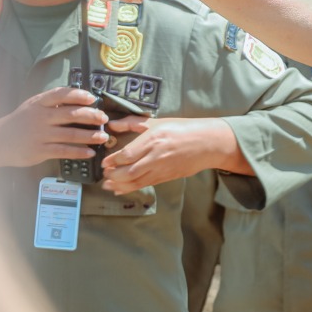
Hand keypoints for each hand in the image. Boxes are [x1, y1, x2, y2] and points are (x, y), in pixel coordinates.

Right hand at [0, 87, 106, 168]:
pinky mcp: (40, 151)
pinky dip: (79, 152)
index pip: (60, 95)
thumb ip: (52, 104)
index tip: (92, 98)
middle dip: (90, 116)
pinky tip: (90, 152)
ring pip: (70, 134)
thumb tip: (79, 101)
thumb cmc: (21, 122)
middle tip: (103, 118)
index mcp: (39, 103)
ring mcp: (40, 135)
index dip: (77, 95)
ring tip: (103, 136)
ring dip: (89, 136)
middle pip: (70, 114)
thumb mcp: (32, 107)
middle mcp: (40, 117)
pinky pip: (64, 151)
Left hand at [100, 116, 237, 193]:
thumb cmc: (183, 129)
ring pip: (135, 182)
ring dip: (119, 185)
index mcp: (153, 140)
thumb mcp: (157, 122)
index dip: (112, 160)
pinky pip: (145, 185)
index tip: (104, 161)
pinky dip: (130, 189)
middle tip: (104, 173)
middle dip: (113, 175)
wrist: (207, 143)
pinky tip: (120, 189)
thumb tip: (113, 124)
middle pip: (128, 172)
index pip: (127, 154)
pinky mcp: (167, 177)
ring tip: (107, 184)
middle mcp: (156, 156)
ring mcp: (162, 169)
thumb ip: (133, 123)